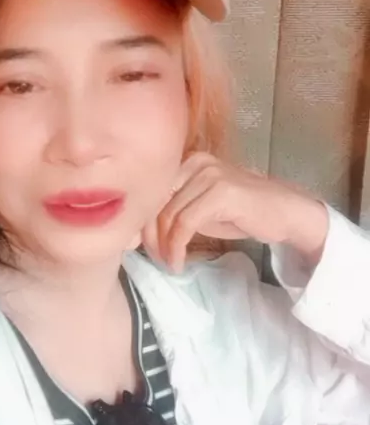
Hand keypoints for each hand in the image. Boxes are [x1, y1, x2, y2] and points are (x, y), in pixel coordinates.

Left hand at [141, 152, 328, 272]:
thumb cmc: (243, 213)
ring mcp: (209, 174)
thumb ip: (173, 212)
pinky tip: (178, 261)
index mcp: (187, 161)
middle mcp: (195, 162)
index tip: (140, 247)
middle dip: (149, 237)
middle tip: (156, 260)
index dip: (139, 222)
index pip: (150, 191)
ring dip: (163, 247)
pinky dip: (176, 247)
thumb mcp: (201, 209)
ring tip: (169, 264)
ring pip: (167, 215)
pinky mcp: (220, 192)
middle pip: (154, 202)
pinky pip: (184, 224)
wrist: (286, 213)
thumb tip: (138, 231)